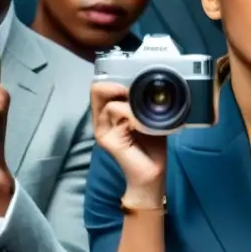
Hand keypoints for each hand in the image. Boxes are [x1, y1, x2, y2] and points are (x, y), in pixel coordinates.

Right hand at [91, 82, 167, 197]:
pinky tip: (142, 123)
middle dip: (118, 84)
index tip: (135, 78)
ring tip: (143, 112)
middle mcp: (102, 120)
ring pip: (109, 101)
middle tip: (136, 90)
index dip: (115, 78)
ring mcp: (102, 129)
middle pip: (97, 89)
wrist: (152, 173)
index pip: (102, 87)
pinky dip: (132, 114)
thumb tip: (153, 87)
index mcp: (110, 113)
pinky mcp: (106, 139)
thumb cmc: (152, 146)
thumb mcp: (150, 117)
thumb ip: (145, 104)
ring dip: (130, 102)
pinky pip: (116, 114)